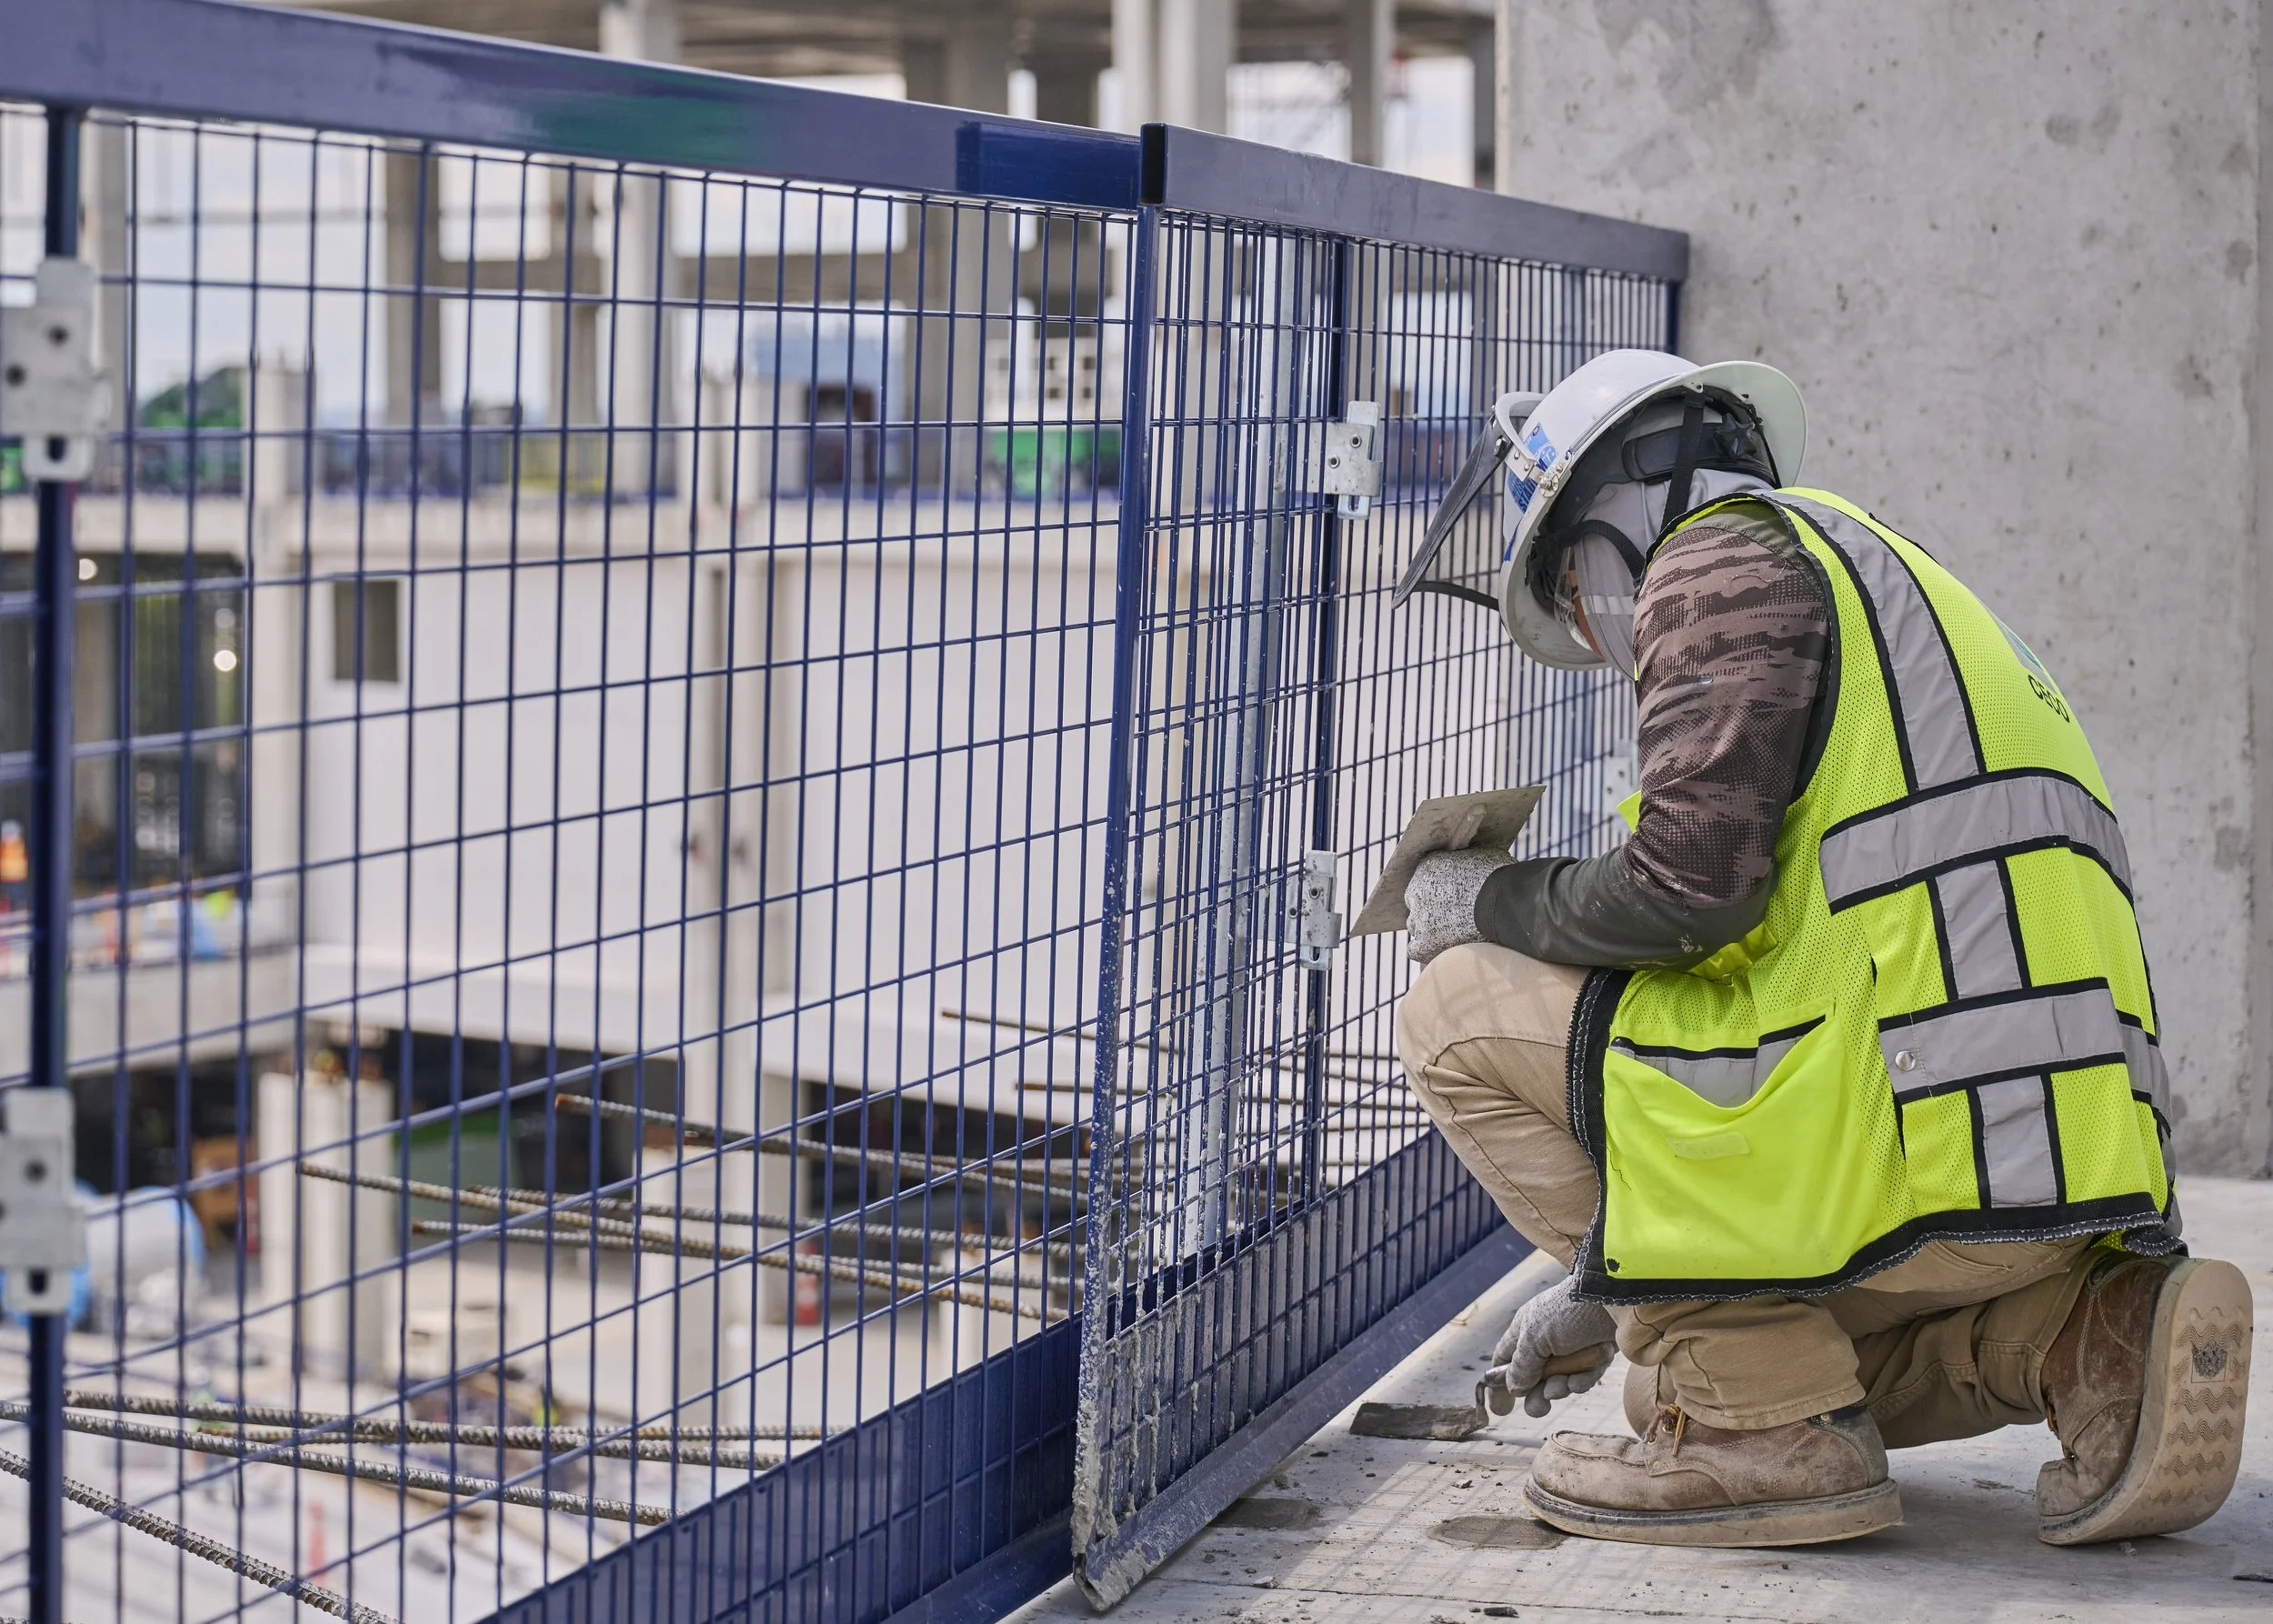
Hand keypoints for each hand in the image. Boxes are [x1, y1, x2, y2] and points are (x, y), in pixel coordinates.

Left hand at [1404, 847, 1511, 963]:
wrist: (1503, 903)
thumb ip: (1468, 860)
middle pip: (1418, 902)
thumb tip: (1475, 861)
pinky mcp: (1426, 942)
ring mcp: (1419, 917)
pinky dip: (1425, 950)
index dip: (1439, 888)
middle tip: (1454, 914)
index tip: (1453, 894)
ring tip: (1452, 932)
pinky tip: (1439, 949)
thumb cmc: (1500, 877)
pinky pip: (1415, 950)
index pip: (1424, 878)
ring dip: (1429, 928)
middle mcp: (1416, 890)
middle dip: (1432, 907)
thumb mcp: (1482, 856)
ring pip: (1416, 925)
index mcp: (1428, 866)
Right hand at [1483, 1274, 1616, 1418]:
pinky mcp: (1594, 1357)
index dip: (1501, 1382)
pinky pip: (1582, 1378)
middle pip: (1533, 1379)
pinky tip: (1582, 1378)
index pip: (1505, 1359)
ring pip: (1559, 1382)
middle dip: (1536, 1395)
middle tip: (1540, 1408)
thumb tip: (1513, 1389)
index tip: (1500, 1408)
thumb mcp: (1535, 1338)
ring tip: (1562, 1385)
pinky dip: (1581, 1381)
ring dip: (1559, 1387)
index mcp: (1525, 1330)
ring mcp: (1571, 1350)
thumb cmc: (1568, 1312)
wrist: (1614, 1302)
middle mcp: (1546, 1341)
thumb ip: (1521, 1366)